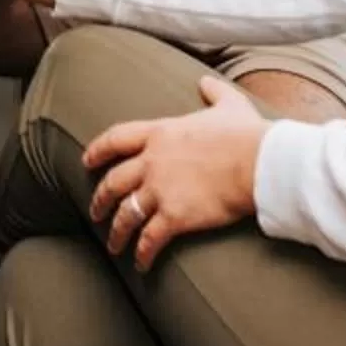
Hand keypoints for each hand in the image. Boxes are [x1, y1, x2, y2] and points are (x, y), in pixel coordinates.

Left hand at [82, 75, 271, 267]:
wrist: (258, 162)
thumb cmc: (246, 134)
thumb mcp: (228, 105)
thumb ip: (213, 92)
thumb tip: (205, 82)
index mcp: (160, 133)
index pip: (116, 138)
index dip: (98, 150)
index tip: (87, 160)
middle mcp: (152, 161)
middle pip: (114, 181)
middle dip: (100, 198)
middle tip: (94, 210)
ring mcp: (160, 189)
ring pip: (126, 214)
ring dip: (116, 232)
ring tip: (113, 245)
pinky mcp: (174, 216)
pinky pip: (149, 239)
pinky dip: (142, 253)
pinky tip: (140, 264)